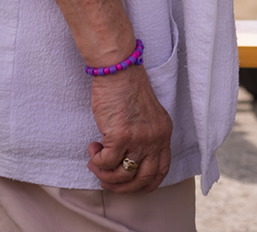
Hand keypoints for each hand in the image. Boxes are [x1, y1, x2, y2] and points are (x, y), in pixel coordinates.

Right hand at [86, 66, 172, 192]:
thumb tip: (129, 161)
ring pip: (122, 175)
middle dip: (122, 187)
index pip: (161, 170)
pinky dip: (96, 161)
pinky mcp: (120, 136)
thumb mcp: (146, 115)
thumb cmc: (127, 88)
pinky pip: (106, 163)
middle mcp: (155, 139)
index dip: (145, 183)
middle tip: (106, 181)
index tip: (130, 185)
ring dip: (104, 174)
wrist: (118, 70)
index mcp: (164, 134)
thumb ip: (145, 136)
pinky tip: (93, 148)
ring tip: (95, 162)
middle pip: (142, 178)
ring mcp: (139, 139)